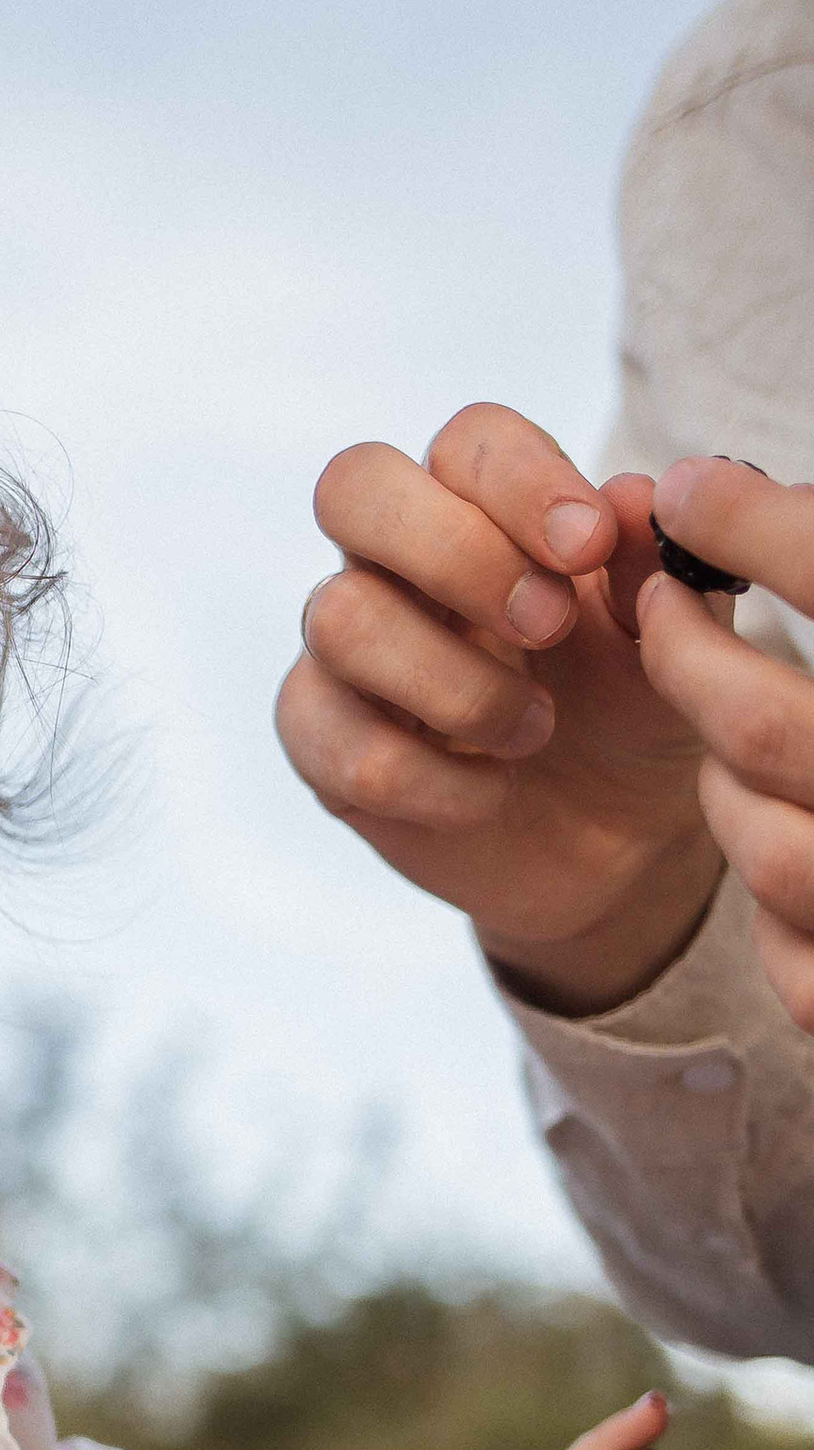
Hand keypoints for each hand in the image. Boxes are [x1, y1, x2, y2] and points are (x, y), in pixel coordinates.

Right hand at [281, 406, 722, 1006]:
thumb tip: (630, 498)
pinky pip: (345, 748)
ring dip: (458, 683)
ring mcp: (344, 654)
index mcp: (480, 511)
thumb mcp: (668, 641)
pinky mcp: (323, 747)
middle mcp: (394, 564)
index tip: (591, 545)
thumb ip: (653, 568)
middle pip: (353, 487)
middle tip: (546, 626)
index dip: (522, 480)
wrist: (610, 839)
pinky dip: (437, 781)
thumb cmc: (630, 711)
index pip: (466, 442)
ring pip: (340, 618)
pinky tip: (491, 793)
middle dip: (455, 553)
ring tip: (536, 731)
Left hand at [632, 457, 813, 1031]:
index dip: (754, 526)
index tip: (687, 488)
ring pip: (760, 846)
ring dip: (726, 788)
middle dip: (689, 662)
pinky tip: (791, 846)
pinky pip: (794, 961)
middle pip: (766, 726)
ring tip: (736, 744)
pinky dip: (778, 904)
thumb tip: (756, 496)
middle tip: (655, 607)